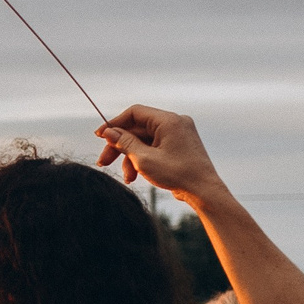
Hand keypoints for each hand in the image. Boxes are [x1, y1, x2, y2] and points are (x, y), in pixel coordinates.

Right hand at [94, 105, 224, 199]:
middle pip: (138, 128)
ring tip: (126, 176)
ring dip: (130, 157)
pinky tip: (136, 175)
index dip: (114, 123)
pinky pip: (154, 146)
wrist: (204, 191)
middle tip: (104, 161)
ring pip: (144, 140)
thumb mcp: (144, 159)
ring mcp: (178, 134)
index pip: (134, 113)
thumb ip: (124, 143)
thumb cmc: (178, 174)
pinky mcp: (178, 146)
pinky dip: (143, 158)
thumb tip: (109, 132)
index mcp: (169, 121)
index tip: (100, 136)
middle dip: (120, 146)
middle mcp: (175, 123)